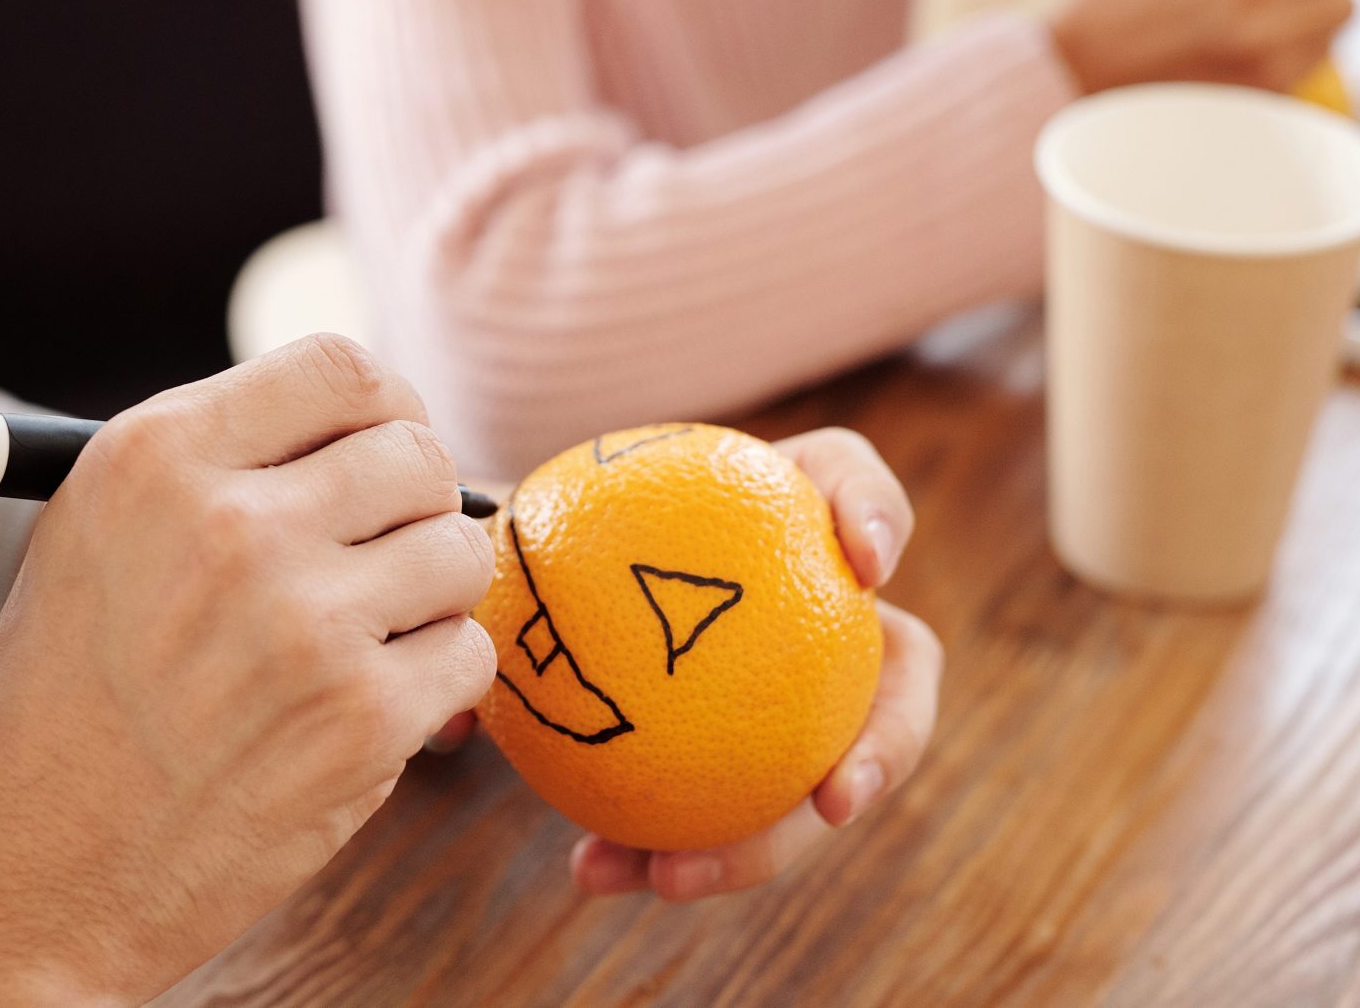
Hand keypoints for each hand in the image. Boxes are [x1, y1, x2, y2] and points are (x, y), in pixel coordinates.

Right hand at [0, 337, 496, 1001]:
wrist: (37, 867)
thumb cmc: (64, 696)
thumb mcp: (92, 529)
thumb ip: (214, 455)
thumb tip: (360, 416)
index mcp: (159, 457)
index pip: (341, 367)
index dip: (383, 407)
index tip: (378, 448)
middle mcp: (233, 524)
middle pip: (417, 452)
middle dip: (415, 502)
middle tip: (378, 554)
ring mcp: (306, 623)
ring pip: (459, 550)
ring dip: (431, 593)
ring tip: (369, 633)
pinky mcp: (362, 720)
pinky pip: (468, 655)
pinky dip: (438, 681)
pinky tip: (371, 702)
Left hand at [421, 429, 944, 903]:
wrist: (547, 567)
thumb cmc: (547, 528)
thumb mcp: (518, 523)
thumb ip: (491, 585)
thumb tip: (457, 721)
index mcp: (783, 510)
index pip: (852, 483)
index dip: (878, 514)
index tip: (865, 562)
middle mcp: (824, 603)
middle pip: (901, 676)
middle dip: (888, 745)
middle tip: (833, 801)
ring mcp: (813, 683)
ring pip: (827, 776)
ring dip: (762, 843)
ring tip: (672, 877)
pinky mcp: (773, 750)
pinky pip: (744, 813)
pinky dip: (683, 850)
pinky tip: (599, 873)